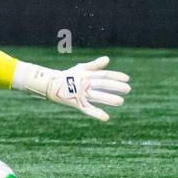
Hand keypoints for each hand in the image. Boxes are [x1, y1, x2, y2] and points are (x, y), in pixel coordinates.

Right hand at [17, 56, 131, 120]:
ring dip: (108, 99)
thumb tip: (107, 59)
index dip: (115, 76)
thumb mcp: (81, 69)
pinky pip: (86, 109)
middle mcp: (84, 83)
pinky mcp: (75, 103)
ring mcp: (79, 93)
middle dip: (115, 87)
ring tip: (120, 101)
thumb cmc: (68, 75)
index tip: (127, 78)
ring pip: (96, 96)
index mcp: (86, 74)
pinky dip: (96, 113)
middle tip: (128, 89)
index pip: (103, 74)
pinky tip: (106, 118)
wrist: (49, 84)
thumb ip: (95, 65)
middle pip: (101, 84)